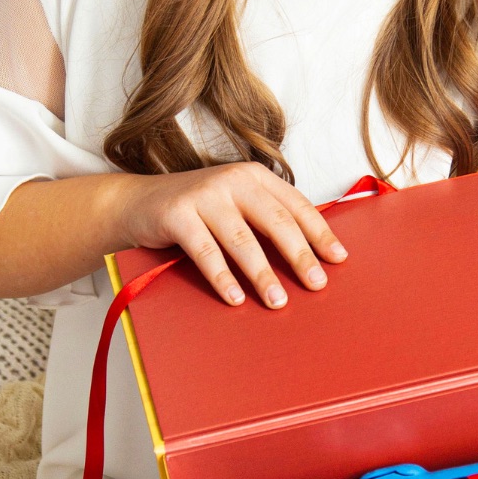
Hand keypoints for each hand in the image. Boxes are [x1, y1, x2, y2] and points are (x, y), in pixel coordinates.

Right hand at [117, 161, 346, 308]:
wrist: (138, 202)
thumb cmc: (198, 212)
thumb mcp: (236, 207)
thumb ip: (267, 221)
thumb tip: (312, 257)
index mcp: (255, 177)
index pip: (296, 206)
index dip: (319, 233)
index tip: (339, 260)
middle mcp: (233, 180)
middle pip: (276, 221)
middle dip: (299, 255)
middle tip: (317, 284)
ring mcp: (204, 195)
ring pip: (242, 240)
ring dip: (262, 274)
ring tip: (277, 301)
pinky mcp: (177, 214)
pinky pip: (205, 251)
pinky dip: (222, 277)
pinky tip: (235, 298)